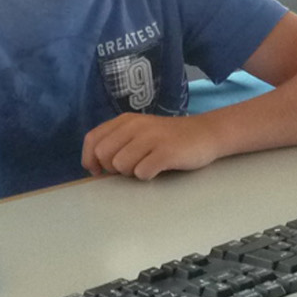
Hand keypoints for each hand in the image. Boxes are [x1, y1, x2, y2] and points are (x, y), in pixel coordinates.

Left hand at [81, 112, 221, 179]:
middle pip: (104, 155)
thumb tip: (96, 166)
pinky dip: (147, 176)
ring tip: (148, 165)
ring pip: (121, 165)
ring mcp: (151, 137)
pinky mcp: (166, 152)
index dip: (90, 159)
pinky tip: (159, 168)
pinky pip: (142, 173)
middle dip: (113, 168)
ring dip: (132, 172)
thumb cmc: (169, 138)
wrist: (206, 133)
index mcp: (126, 120)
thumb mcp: (140, 132)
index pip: (92, 140)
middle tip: (131, 166)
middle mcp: (136, 125)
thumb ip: (118, 142)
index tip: (100, 171)